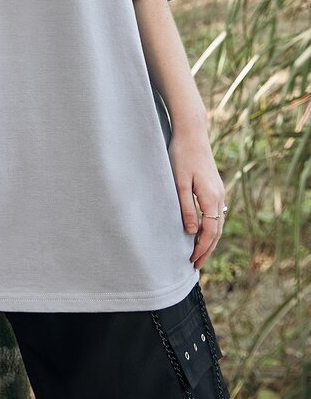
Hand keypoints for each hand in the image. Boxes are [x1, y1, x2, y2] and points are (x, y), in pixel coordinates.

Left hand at [167, 131, 226, 269]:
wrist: (192, 133)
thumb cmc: (181, 155)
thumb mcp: (179, 182)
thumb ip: (186, 207)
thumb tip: (192, 232)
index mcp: (211, 197)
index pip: (210, 232)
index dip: (201, 249)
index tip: (192, 262)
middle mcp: (219, 196)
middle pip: (217, 231)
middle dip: (207, 250)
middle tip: (196, 265)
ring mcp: (218, 191)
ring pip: (218, 223)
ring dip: (210, 240)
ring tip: (199, 254)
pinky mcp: (214, 186)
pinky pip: (216, 214)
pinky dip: (211, 228)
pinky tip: (202, 232)